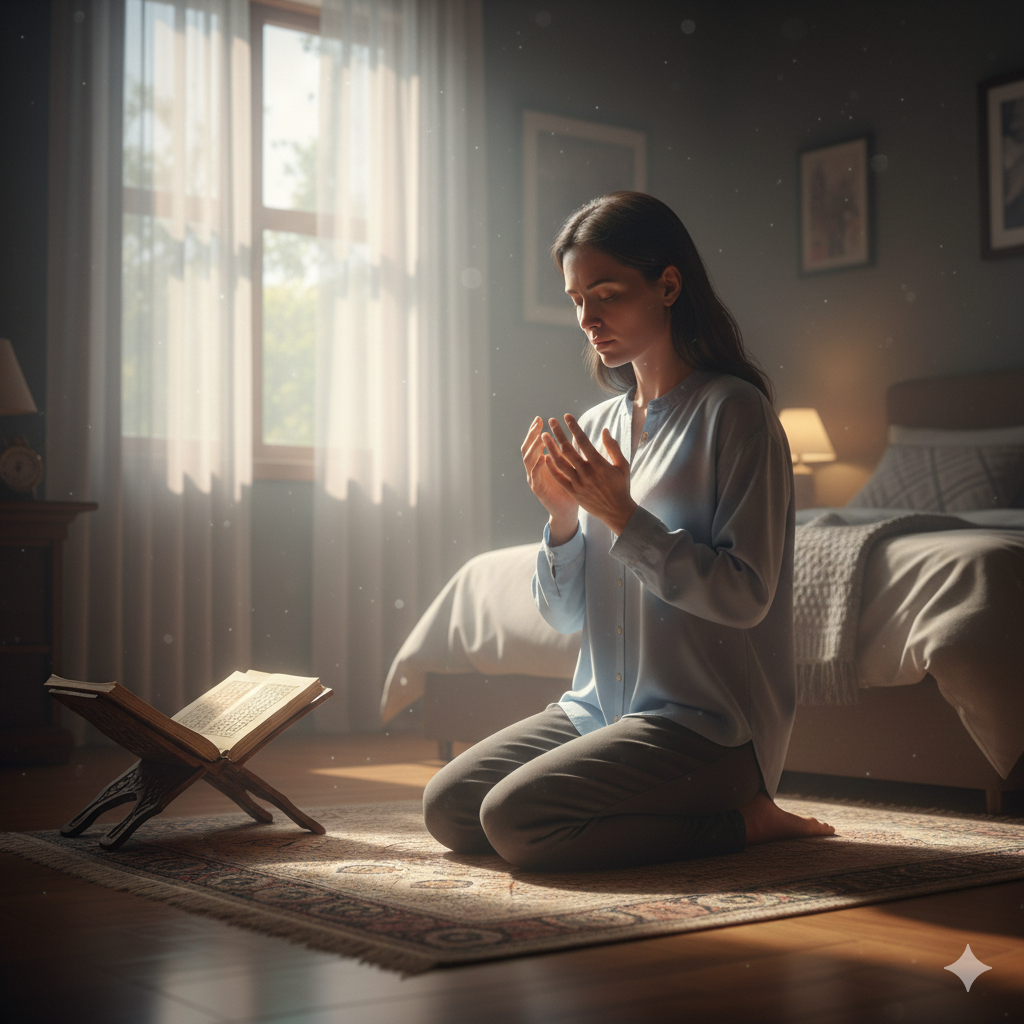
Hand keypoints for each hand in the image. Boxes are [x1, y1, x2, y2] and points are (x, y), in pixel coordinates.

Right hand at [522, 416, 579, 535]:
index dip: (535, 430)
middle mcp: (535, 468)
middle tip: (537, 424)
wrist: (567, 510)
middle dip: (531, 435)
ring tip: (540, 437)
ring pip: (528, 460)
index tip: (540, 419)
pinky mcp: (537, 489)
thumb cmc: (571, 487)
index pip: (535, 442)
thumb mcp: (570, 466)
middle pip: (528, 448)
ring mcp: (534, 479)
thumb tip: (577, 434)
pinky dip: (537, 466)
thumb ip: (570, 451)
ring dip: (533, 448)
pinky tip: (542, 457)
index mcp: (541, 462)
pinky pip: (535, 476)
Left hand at [541, 415, 636, 534]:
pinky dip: (551, 466)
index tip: (567, 416)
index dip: (574, 427)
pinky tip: (545, 456)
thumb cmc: (621, 487)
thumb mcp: (622, 465)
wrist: (616, 512)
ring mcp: (578, 483)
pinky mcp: (573, 492)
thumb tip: (605, 430)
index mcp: (599, 464)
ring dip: (551, 447)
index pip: (583, 441)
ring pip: (560, 462)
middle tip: (551, 421)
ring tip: (544, 435)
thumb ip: (613, 447)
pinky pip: (559, 478)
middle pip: (568, 449)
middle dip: (558, 433)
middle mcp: (586, 473)